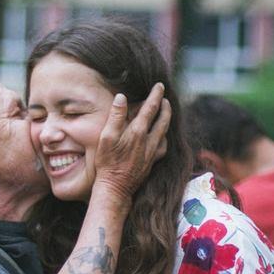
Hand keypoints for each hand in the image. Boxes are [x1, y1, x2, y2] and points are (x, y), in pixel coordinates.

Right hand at [92, 83, 170, 200]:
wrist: (116, 188)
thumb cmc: (107, 162)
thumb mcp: (106, 137)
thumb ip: (116, 116)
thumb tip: (122, 97)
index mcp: (138, 132)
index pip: (151, 108)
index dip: (156, 95)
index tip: (160, 86)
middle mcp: (149, 141)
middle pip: (163, 119)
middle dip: (166, 106)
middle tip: (165, 98)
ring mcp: (153, 153)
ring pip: (165, 132)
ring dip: (167, 120)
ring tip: (165, 114)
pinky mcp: (152, 162)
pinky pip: (163, 146)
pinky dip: (164, 137)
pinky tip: (160, 137)